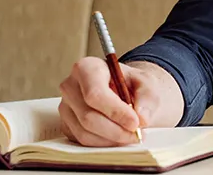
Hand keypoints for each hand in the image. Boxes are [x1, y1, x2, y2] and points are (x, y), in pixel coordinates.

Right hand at [58, 57, 184, 145]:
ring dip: (111, 139)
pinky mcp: (66, 125)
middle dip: (116, 130)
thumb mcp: (146, 83)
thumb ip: (147, 97)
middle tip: (136, 134)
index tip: (135, 123)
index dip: (115, 111)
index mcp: (87, 67)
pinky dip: (103, 144)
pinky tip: (118, 137)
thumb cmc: (131, 84)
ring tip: (131, 136)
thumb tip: (142, 118)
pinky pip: (82, 141)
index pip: (94, 94)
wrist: (124, 91)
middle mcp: (70, 86)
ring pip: (84, 132)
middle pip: (88, 116)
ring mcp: (65, 107)